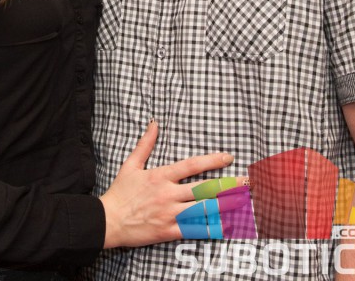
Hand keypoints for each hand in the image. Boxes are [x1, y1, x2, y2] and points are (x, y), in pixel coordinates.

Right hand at [100, 121, 233, 248]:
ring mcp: (170, 214)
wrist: (108, 221)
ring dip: (225, 206)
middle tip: (247, 182)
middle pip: (204, 189)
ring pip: (203, 210)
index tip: (228, 157)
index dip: (212, 160)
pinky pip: (194, 230)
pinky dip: (211, 228)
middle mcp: (169, 194)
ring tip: (244, 202)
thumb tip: (155, 123)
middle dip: (227, 185)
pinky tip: (226, 226)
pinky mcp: (169, 231)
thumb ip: (145, 144)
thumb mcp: (131, 164)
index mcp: (161, 176)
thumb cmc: (120, 192)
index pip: (192, 166)